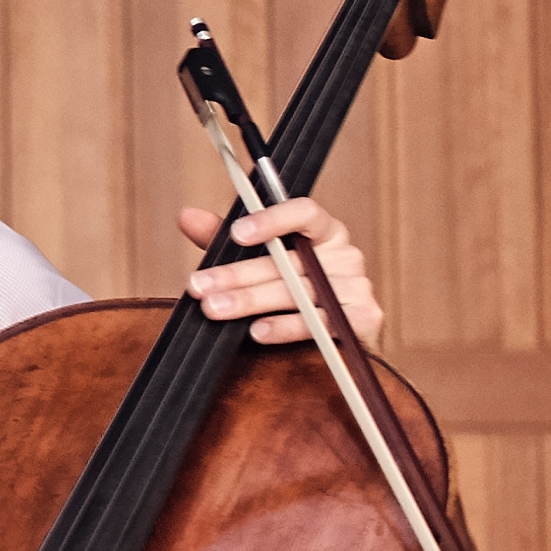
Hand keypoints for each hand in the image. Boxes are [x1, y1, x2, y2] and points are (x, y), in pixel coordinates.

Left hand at [183, 194, 382, 348]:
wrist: (332, 337)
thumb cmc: (291, 288)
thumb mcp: (256, 259)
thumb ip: (223, 238)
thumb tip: (187, 216)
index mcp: (324, 231)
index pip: (305, 212)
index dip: (272, 220)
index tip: (236, 233)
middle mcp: (346, 254)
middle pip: (290, 261)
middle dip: (238, 273)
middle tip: (200, 285)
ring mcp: (358, 287)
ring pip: (299, 292)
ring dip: (252, 301)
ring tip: (216, 308)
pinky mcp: (364, 319)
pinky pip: (321, 323)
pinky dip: (286, 327)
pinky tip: (257, 331)